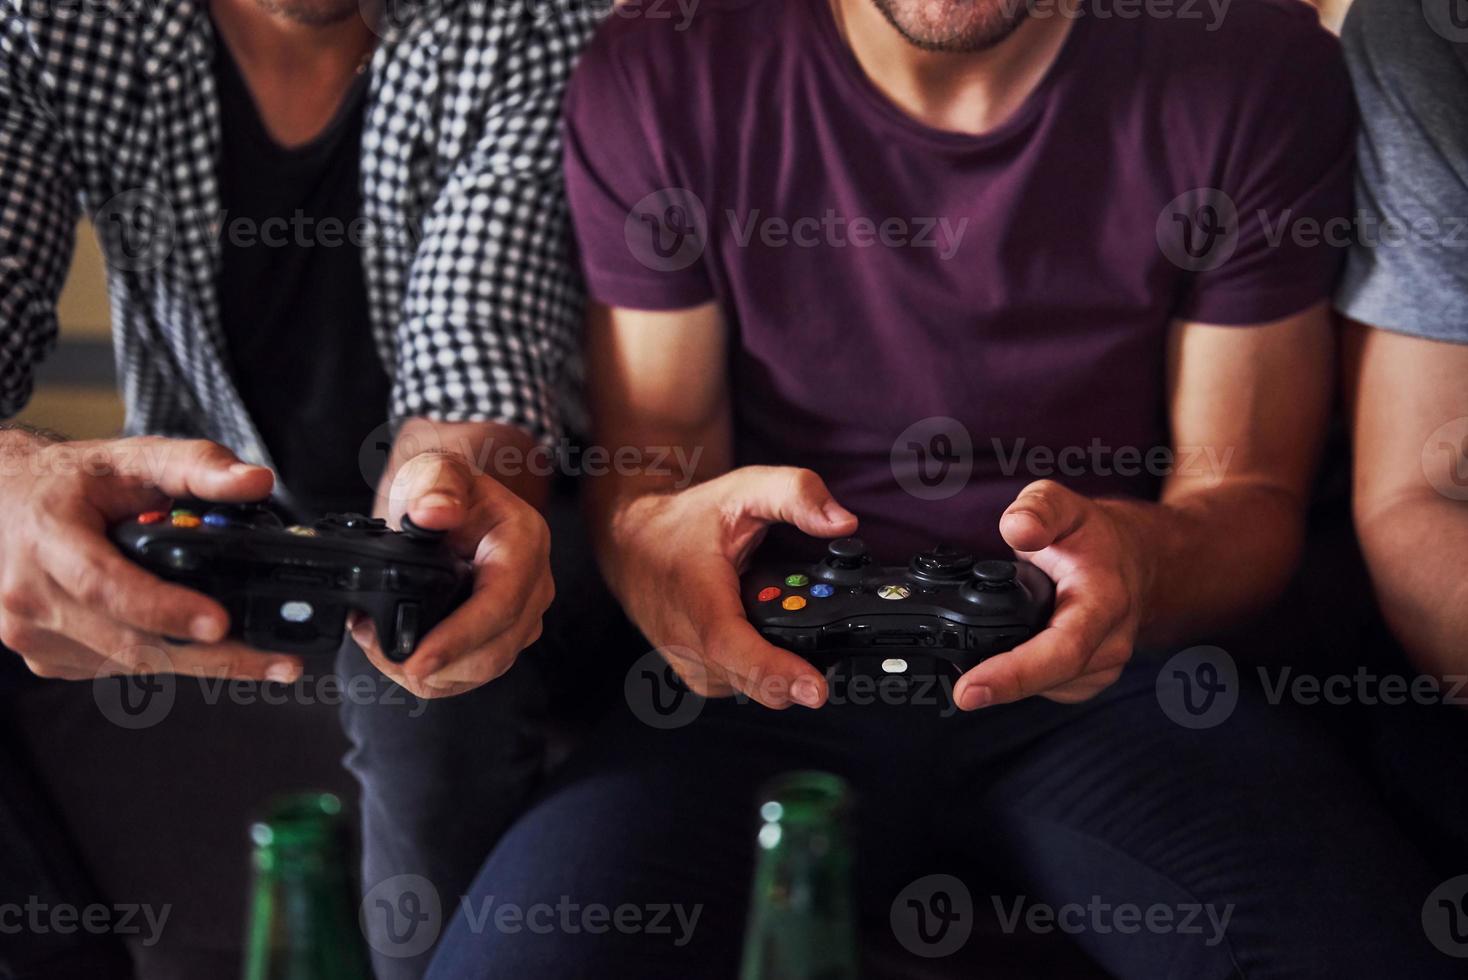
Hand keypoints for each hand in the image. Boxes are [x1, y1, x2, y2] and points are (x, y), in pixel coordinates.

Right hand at [0, 435, 302, 681]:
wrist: (3, 503)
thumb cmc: (66, 482)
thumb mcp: (131, 458)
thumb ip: (197, 466)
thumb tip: (256, 482)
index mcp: (48, 540)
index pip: (107, 585)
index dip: (164, 609)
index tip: (218, 623)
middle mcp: (31, 595)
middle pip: (130, 642)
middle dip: (212, 658)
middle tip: (277, 663)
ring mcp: (33, 634)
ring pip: (130, 663)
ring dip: (196, 665)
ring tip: (259, 658)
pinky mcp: (45, 657)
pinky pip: (116, 668)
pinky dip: (164, 660)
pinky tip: (198, 646)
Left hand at [350, 450, 552, 699]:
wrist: (451, 503)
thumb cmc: (444, 487)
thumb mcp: (436, 470)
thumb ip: (436, 484)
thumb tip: (434, 513)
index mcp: (525, 542)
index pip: (501, 602)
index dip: (460, 638)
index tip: (418, 662)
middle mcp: (534, 584)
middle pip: (496, 649)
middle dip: (436, 665)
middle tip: (376, 651)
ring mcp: (522, 615)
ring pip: (484, 669)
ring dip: (431, 674)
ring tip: (378, 647)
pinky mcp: (504, 636)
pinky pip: (473, 673)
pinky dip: (434, 675)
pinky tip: (396, 655)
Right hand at [607, 466, 857, 708]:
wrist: (630, 542)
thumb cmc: (686, 519)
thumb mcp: (744, 488)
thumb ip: (796, 495)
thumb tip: (843, 522)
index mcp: (695, 591)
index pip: (730, 644)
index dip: (773, 671)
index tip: (814, 688)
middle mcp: (683, 636)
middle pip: (747, 679)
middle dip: (794, 680)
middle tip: (831, 668)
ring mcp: (684, 659)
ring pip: (744, 690)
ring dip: (778, 680)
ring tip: (803, 656)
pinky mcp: (690, 671)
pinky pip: (734, 687)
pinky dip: (760, 677)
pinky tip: (774, 655)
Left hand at [954, 480, 1146, 709]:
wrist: (1134, 558)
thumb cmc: (1093, 534)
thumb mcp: (1062, 503)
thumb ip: (1037, 510)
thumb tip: (1018, 529)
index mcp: (1105, 600)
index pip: (1061, 650)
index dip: (1014, 675)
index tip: (970, 691)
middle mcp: (1112, 640)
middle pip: (1050, 679)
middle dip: (999, 686)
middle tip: (956, 689)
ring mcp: (1106, 664)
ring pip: (1048, 688)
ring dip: (1009, 683)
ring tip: (975, 665)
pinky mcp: (1093, 677)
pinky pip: (1050, 688)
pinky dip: (1022, 680)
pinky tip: (1003, 662)